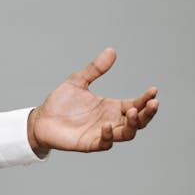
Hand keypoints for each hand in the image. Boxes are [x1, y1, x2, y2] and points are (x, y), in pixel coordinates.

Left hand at [27, 48, 158, 153]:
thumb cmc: (60, 102)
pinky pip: (105, 143)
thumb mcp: (77, 81)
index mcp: (112, 107)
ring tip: (132, 112)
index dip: (146, 99)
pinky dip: (108, 135)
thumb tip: (111, 51)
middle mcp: (111, 121)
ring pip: (127, 134)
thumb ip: (95, 69)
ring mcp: (102, 133)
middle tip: (152, 103)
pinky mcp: (90, 143)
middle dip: (148, 113)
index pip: (136, 104)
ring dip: (133, 125)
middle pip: (138, 121)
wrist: (41, 119)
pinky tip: (106, 125)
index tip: (153, 90)